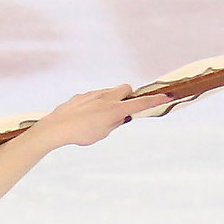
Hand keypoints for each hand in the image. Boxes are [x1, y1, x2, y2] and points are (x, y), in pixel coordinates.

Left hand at [33, 84, 172, 147]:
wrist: (56, 127)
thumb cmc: (80, 134)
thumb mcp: (103, 133)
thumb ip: (115, 122)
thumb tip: (122, 115)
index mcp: (114, 109)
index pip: (140, 104)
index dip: (154, 101)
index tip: (166, 96)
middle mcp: (106, 97)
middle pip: (126, 88)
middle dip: (128, 96)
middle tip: (123, 108)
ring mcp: (93, 94)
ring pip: (109, 92)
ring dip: (111, 100)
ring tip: (99, 116)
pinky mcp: (82, 95)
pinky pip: (94, 96)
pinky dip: (96, 103)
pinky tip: (85, 116)